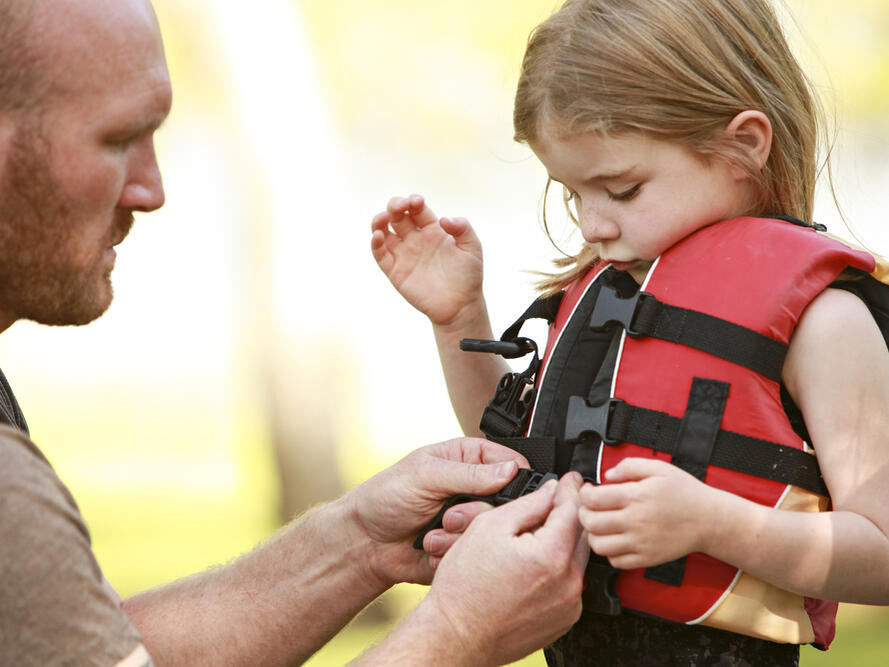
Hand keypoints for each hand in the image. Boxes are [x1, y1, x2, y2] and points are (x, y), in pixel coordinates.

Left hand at [345, 437, 528, 586]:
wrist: (366, 542)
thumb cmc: (387, 497)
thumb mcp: (425, 475)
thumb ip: (469, 473)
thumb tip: (510, 470)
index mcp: (468, 460)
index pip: (510, 462)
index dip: (512, 478)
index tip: (501, 492)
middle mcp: (475, 489)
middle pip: (507, 502)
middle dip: (476, 513)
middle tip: (448, 516)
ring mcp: (471, 519)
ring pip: (493, 531)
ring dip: (460, 535)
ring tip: (433, 532)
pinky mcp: (466, 547)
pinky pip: (477, 554)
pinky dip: (452, 553)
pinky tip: (430, 548)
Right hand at [370, 194, 483, 326]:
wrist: (461, 305)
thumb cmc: (468, 276)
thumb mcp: (473, 247)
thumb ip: (463, 228)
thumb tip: (443, 219)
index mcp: (432, 230)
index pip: (417, 209)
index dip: (413, 201)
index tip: (417, 201)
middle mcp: (415, 239)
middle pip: (397, 215)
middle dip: (396, 205)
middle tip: (401, 206)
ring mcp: (404, 254)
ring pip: (383, 231)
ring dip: (379, 221)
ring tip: (384, 217)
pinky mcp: (395, 271)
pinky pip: (380, 255)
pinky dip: (375, 244)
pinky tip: (379, 236)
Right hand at [419, 473, 587, 665]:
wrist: (456, 634)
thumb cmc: (465, 587)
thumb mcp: (489, 527)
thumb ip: (528, 504)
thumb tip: (551, 491)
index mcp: (551, 555)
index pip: (574, 510)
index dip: (571, 488)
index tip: (570, 479)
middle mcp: (568, 583)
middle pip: (580, 534)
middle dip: (567, 515)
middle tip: (550, 504)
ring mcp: (568, 605)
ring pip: (576, 559)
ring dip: (562, 542)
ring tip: (532, 540)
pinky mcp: (564, 619)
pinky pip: (570, 584)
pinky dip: (558, 569)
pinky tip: (531, 568)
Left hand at [578, 458, 713, 569]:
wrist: (709, 520)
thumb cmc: (685, 493)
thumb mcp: (659, 468)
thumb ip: (629, 466)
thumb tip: (607, 475)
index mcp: (636, 497)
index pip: (592, 499)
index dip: (583, 493)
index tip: (588, 490)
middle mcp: (635, 522)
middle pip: (590, 523)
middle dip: (583, 513)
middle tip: (590, 507)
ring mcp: (640, 543)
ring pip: (598, 545)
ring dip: (593, 534)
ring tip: (600, 525)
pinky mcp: (646, 559)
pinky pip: (615, 561)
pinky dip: (609, 552)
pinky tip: (615, 539)